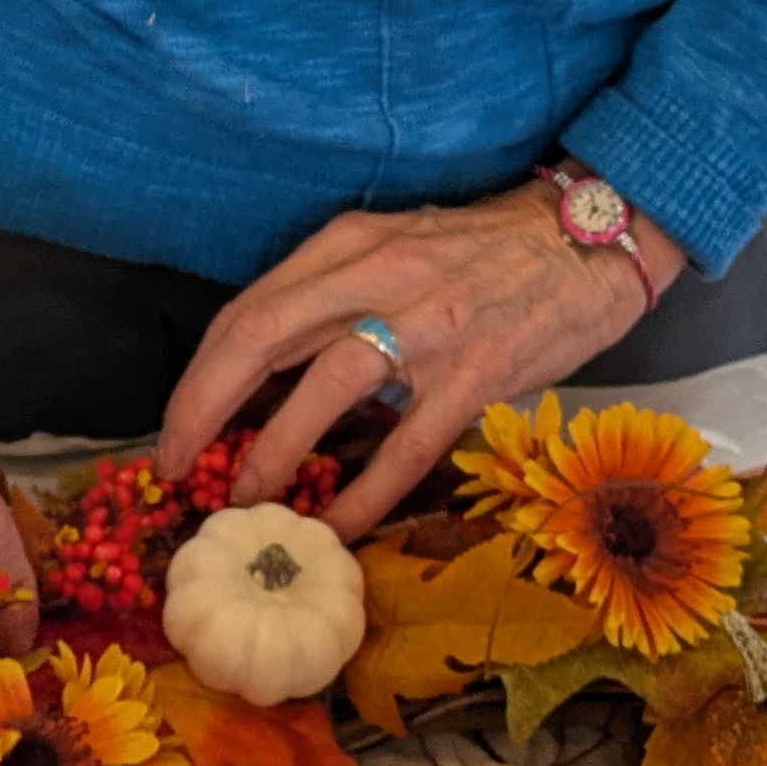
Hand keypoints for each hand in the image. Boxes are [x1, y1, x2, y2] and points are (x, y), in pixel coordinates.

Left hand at [157, 180, 686, 539]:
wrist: (590, 240)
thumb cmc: (487, 252)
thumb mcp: (398, 248)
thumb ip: (336, 294)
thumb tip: (267, 371)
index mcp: (352, 243)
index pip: (248, 309)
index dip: (199, 376)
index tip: (175, 431)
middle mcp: (381, 273)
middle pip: (262, 337)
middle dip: (204, 408)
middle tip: (179, 467)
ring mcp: (430, 322)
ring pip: (325, 387)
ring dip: (275, 451)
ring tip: (249, 501)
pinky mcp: (478, 371)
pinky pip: (407, 442)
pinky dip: (366, 491)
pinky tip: (340, 525)